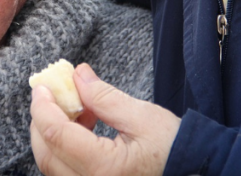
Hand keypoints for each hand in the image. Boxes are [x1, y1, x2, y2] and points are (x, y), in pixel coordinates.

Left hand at [30, 63, 180, 175]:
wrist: (198, 173)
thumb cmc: (176, 148)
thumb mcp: (142, 116)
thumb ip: (104, 97)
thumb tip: (77, 75)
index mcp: (105, 169)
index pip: (57, 135)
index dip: (43, 107)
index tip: (42, 85)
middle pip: (46, 154)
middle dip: (42, 120)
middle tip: (52, 93)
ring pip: (53, 165)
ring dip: (54, 133)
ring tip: (78, 108)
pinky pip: (67, 171)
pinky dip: (65, 146)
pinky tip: (84, 126)